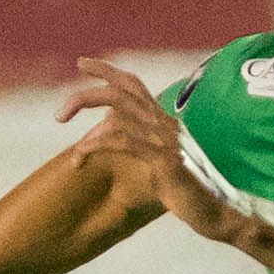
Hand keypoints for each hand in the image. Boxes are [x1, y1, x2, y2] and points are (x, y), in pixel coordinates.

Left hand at [60, 59, 239, 245]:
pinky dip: (98, 145)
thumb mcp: (158, 162)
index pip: (132, 84)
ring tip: (70, 145)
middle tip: (59, 114)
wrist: (214, 210)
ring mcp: (164, 139)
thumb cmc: (185, 190)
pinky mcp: (163, 159)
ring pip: (119, 113)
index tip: (81, 62)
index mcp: (162, 120)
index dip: (107, 70)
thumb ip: (138, 143)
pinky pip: (124, 142)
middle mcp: (163, 123)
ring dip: (87, 126)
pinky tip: (81, 155)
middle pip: (121, 91)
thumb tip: (109, 132)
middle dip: (86, 94)